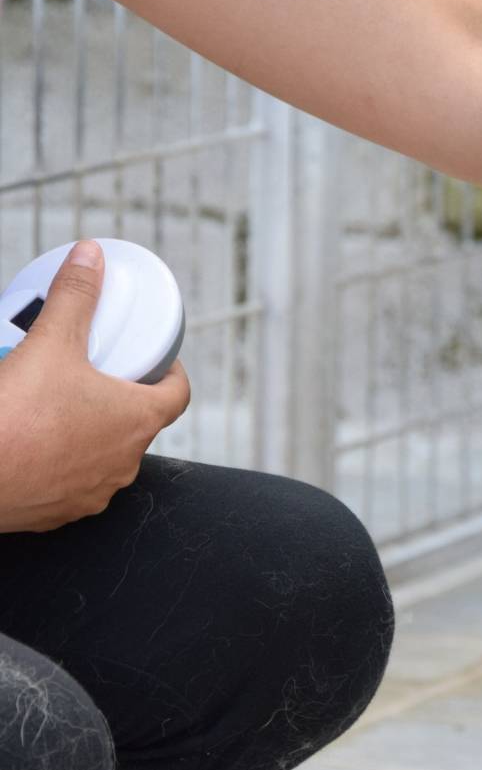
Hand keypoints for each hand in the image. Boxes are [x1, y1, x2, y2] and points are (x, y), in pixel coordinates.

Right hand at [0, 242, 190, 532]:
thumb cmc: (14, 420)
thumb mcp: (49, 343)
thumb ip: (75, 296)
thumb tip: (91, 257)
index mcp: (138, 422)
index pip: (177, 394)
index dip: (171, 372)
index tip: (154, 358)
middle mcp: (125, 463)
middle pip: (137, 421)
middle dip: (119, 395)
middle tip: (93, 371)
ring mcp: (92, 492)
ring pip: (102, 453)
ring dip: (89, 429)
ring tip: (58, 402)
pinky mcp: (58, 512)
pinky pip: (68, 481)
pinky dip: (59, 459)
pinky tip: (34, 441)